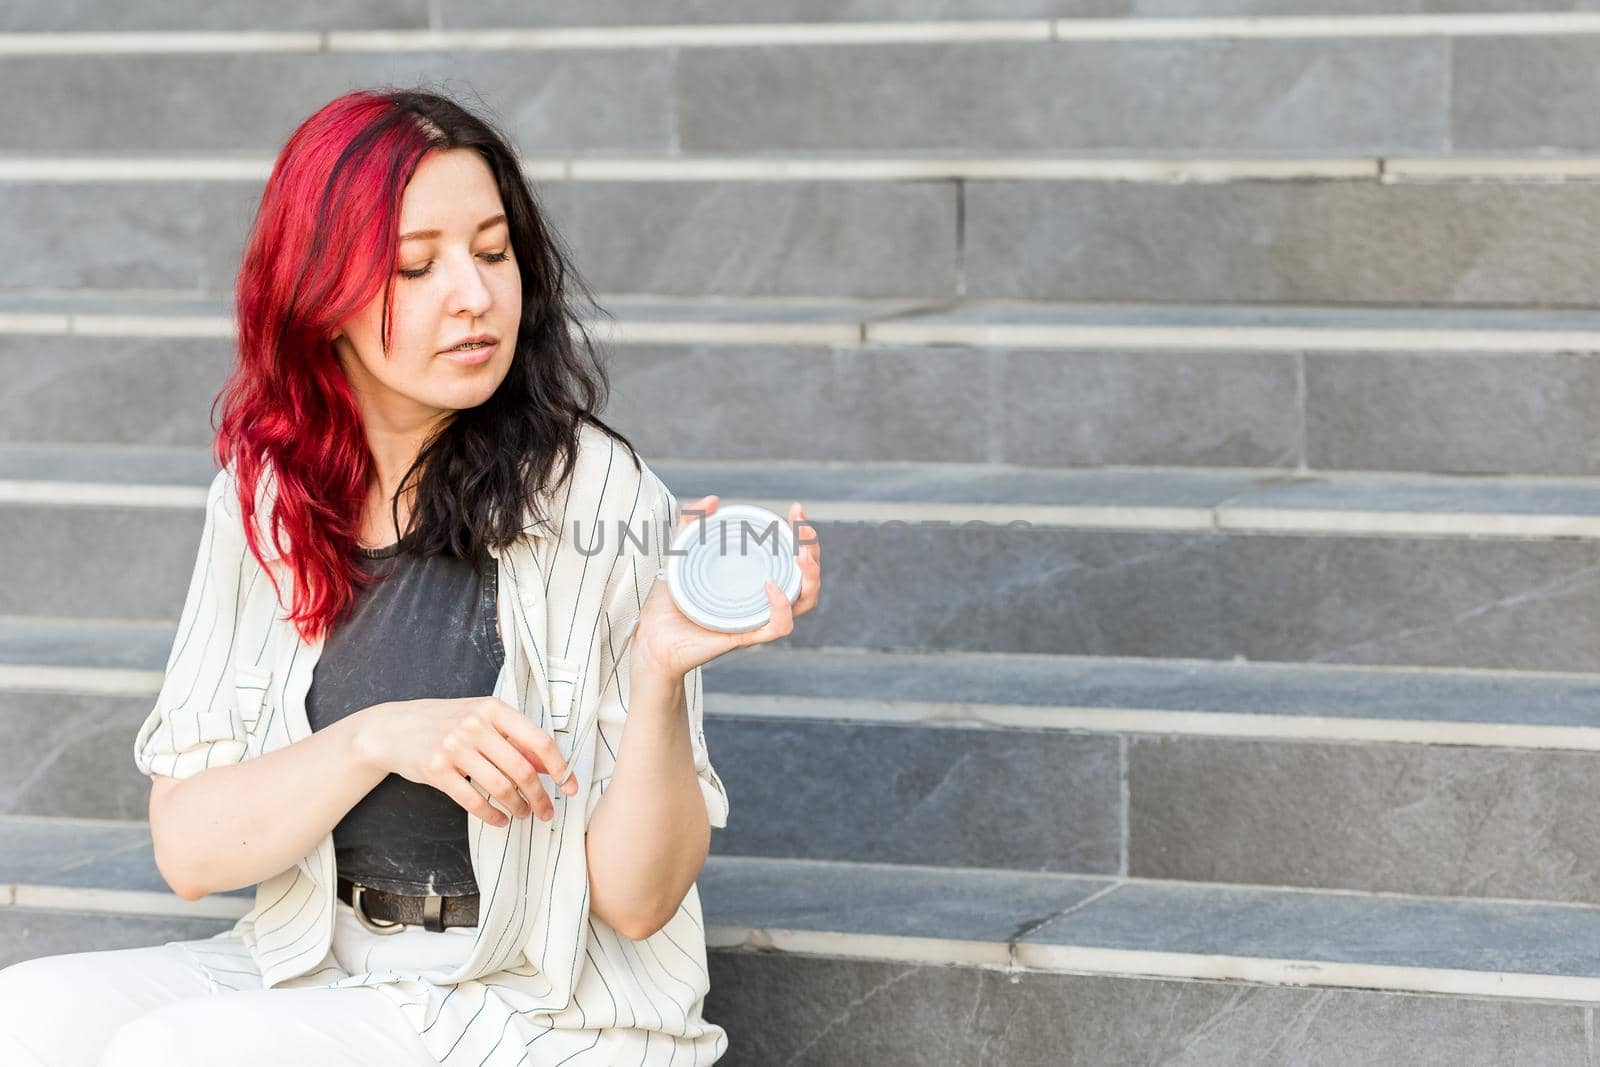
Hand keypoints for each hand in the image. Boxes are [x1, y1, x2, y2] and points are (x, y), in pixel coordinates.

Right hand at [353, 696, 579, 827]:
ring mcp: (454, 747)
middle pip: (522, 770)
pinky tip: (500, 820)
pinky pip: (473, 800)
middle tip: (546, 812)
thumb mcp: (483, 719)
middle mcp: (475, 725)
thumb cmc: (447, 723)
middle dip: (540, 796)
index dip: (560, 767)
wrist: (395, 728)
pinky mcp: (437, 770)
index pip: (538, 740)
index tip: (569, 786)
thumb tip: (550, 767)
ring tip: (523, 815)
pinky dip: (492, 816)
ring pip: (501, 787)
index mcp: (493, 709)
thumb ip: (515, 740)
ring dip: (518, 807)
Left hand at [630, 497, 821, 679]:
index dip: (802, 534)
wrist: (652, 642)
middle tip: (802, 527)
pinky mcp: (746, 637)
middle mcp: (763, 602)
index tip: (795, 510)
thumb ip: (691, 525)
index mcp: (756, 583)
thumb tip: (712, 500)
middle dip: (813, 549)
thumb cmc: (669, 606)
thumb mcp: (679, 556)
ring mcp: (757, 619)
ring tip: (800, 556)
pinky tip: (770, 585)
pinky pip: (778, 625)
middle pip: (808, 578)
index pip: (792, 558)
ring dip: (810, 577)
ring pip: (804, 602)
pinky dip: (781, 605)